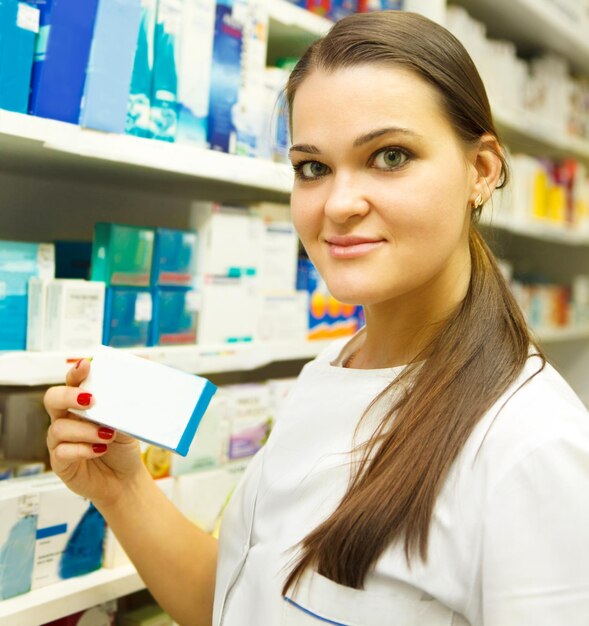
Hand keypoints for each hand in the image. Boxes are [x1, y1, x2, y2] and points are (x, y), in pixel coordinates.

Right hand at [44, 358, 142, 508]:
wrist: (125, 479)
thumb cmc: (123, 447)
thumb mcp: (128, 423)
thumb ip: (124, 408)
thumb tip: (135, 387)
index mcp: (82, 405)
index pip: (73, 382)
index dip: (76, 371)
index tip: (86, 365)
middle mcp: (67, 419)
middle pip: (52, 398)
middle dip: (69, 396)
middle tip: (91, 400)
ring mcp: (60, 440)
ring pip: (59, 427)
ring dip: (86, 430)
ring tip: (108, 435)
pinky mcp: (60, 462)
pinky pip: (62, 451)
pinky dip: (83, 449)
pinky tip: (99, 450)